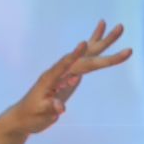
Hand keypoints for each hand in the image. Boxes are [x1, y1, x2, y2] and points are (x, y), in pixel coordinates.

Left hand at [4, 21, 134, 137]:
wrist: (23, 117)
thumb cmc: (31, 116)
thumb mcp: (41, 114)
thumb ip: (51, 108)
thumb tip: (61, 107)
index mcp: (50, 78)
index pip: (65, 64)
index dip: (74, 55)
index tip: (84, 43)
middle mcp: (59, 71)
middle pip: (84, 55)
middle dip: (101, 42)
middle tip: (120, 28)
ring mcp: (64, 72)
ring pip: (85, 55)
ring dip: (100, 41)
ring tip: (112, 26)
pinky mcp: (68, 76)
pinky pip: (82, 62)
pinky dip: (91, 52)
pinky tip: (93, 43)